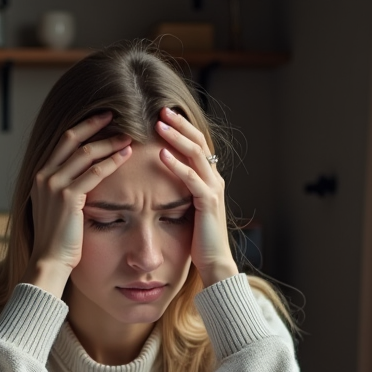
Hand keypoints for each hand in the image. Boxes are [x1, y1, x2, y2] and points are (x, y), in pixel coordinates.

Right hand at [23, 112, 132, 296]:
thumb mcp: (56, 208)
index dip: (84, 127)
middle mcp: (44, 176)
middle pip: (72, 139)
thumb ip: (66, 190)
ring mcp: (54, 186)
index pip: (63, 142)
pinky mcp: (68, 198)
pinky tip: (126, 156)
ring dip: (109, 142)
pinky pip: (94, 173)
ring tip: (128, 136)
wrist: (49, 261)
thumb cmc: (59, 240)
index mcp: (41, 176)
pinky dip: (111, 162)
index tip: (102, 118)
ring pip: (85, 153)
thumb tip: (82, 179)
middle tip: (116, 115)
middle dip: (95, 125)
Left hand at [155, 108, 238, 286]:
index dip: (181, 126)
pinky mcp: (207, 202)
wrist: (214, 263)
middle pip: (198, 140)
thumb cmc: (198, 239)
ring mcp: (213, 189)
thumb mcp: (187, 208)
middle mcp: (214, 179)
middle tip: (160, 108)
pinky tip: (161, 154)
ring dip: (176, 136)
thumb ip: (180, 190)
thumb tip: (161, 178)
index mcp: (209, 178)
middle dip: (179, 123)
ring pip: (196, 153)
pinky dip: (176, 164)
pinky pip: (191, 178)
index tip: (162, 113)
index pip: (196, 143)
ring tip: (157, 123)